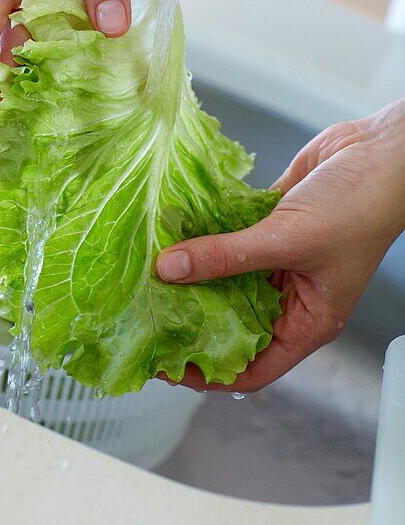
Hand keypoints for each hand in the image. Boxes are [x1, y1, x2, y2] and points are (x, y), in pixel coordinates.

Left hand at [155, 99, 404, 391]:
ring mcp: (277, 257)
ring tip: (146, 274)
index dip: (208, 372)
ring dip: (192, 272)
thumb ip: (226, 255)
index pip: (252, 367)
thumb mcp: (288, 239)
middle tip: (144, 315)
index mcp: (307, 320)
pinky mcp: (268, 222)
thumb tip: (169, 269)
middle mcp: (290, 293)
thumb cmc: (360, 207)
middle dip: (191, 320)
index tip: (164, 364)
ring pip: (225, 276)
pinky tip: (170, 229)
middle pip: (231, 321)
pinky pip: (227, 235)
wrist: (382, 152)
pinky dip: (202, 233)